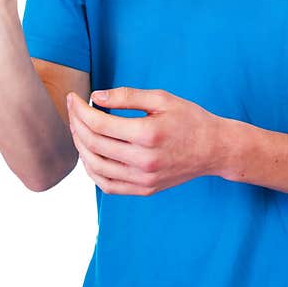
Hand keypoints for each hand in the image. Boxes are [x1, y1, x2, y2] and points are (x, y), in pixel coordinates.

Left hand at [65, 87, 225, 194]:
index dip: (80, 110)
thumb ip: (127, 96)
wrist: (214, 149)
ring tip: (78, 130)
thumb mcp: (161, 99)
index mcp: (148, 134)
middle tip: (73, 110)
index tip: (73, 98)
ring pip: (96, 167)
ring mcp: (143, 179)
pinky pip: (108, 185)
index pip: (99, 124)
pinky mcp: (144, 190)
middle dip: (76, 124)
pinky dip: (92, 170)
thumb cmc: (189, 119)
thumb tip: (96, 97)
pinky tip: (89, 154)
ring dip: (80, 147)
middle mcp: (144, 160)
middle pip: (93, 145)